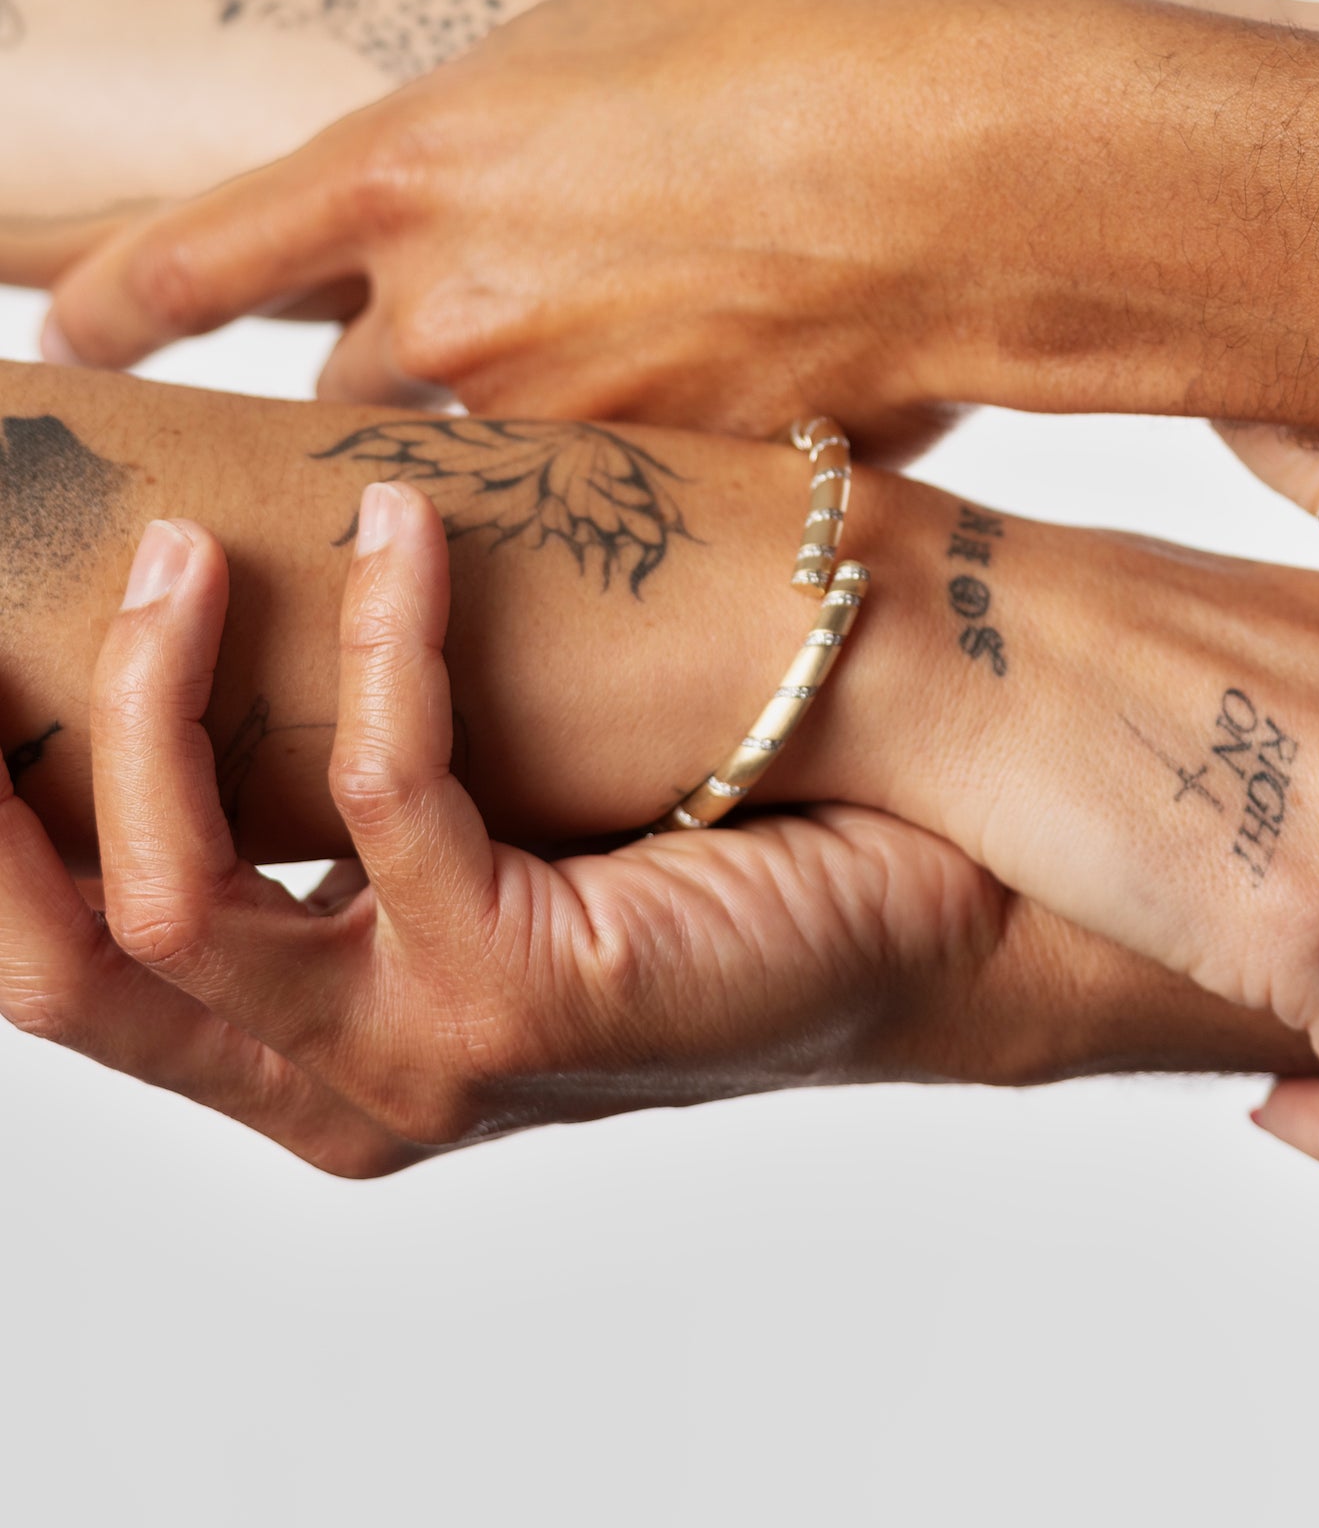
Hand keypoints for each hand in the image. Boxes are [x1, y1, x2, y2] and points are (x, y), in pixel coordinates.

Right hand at [0, 485, 1015, 1170]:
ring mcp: (420, 1061)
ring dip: (154, 692)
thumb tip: (246, 583)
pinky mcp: (520, 999)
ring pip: (170, 896)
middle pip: (56, 963)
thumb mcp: (500, 813)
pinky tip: (407, 525)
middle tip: (37, 581)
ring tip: (187, 546)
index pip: (66, 958)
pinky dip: (379, 645)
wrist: (939, 901)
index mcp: (314, 1043)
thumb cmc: (724, 838)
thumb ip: (362, 776)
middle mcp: (340, 1081)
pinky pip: (381, 794)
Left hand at [41, 0, 1159, 459]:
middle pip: (348, 383)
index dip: (114, 304)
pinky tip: (711, 397)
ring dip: (515, 415)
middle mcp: (461, 317)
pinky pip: (613, 486)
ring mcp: (568, 420)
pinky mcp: (674, 484)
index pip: (193, 264)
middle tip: (466, 322)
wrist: (987, 181)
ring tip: (614, 362)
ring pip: (485, 447)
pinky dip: (632, 449)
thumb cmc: (833, 44)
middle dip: (381, 363)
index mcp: (416, 165)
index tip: (76, 332)